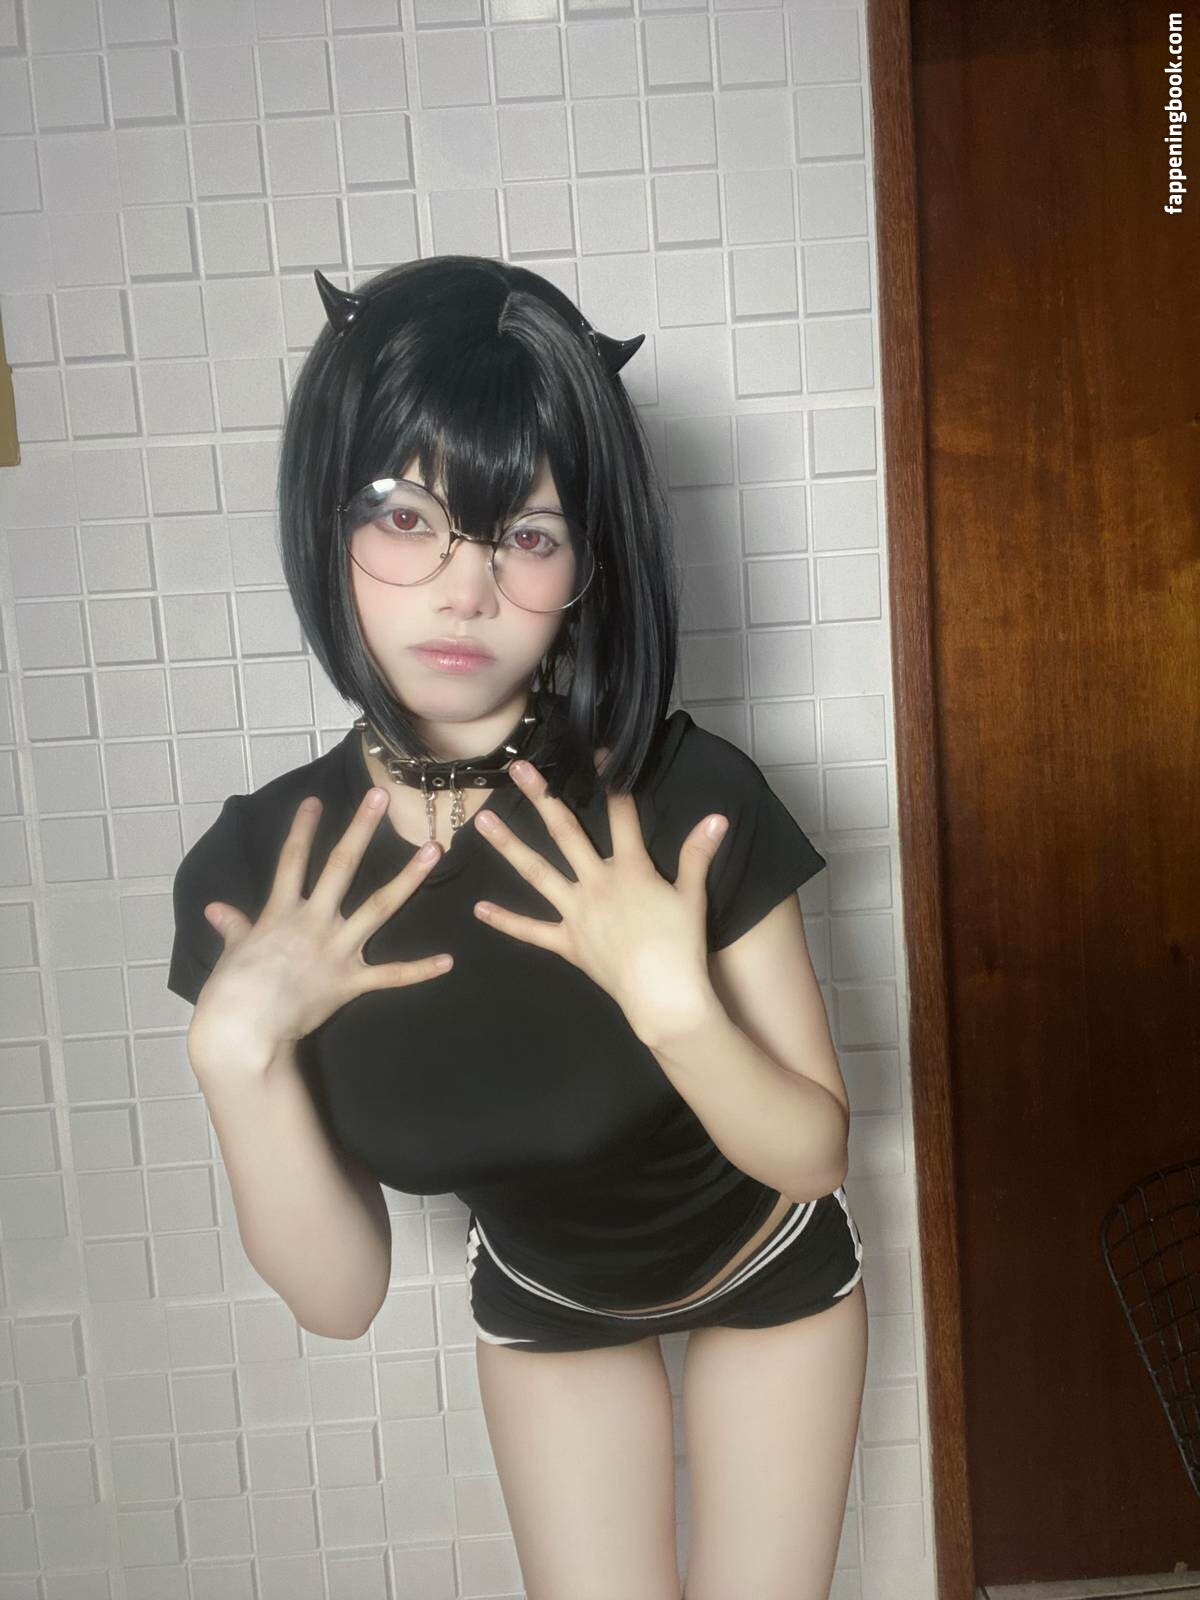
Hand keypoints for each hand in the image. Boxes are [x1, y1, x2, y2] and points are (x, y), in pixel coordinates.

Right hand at [187, 787, 453, 1070]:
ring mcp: (336, 950)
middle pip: (342, 866)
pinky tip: (448, 961)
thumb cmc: (231, 993)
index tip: (315, 800)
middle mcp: (313, 922)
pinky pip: (390, 975)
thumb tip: (215, 909)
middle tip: (382, 796)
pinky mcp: (350, 982)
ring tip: (433, 851)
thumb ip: (234, 928)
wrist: (244, 1031)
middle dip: (361, 829)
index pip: (292, 860)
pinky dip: (419, 970)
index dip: (303, 829)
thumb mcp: (232, 953)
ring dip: (408, 878)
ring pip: (380, 907)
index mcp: (281, 912)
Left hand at [470, 749, 728, 1041]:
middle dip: (543, 797)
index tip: (597, 752)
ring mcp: (577, 913)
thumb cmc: (682, 947)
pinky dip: (505, 920)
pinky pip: (531, 931)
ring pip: (536, 872)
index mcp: (630, 870)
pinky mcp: (567, 943)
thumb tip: (718, 817)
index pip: (621, 816)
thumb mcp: (693, 896)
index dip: (611, 782)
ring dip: (508, 845)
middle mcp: (596, 884)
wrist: (663, 997)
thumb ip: (698, 854)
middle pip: (565, 832)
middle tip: (518, 770)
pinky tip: (479, 908)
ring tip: (482, 821)